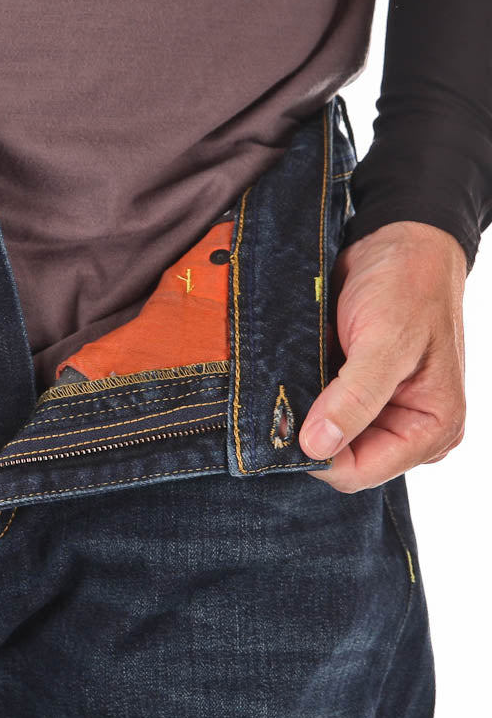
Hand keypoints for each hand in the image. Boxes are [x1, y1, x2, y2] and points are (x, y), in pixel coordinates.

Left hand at [299, 220, 467, 492]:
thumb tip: (317, 446)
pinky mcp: (355, 398)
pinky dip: (301, 400)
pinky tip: (296, 375)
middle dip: (308, 434)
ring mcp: (380, 415)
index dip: (318, 457)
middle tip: (284, 397)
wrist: (397, 244)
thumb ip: (354, 397)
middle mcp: (407, 430)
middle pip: (340, 461)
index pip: (360, 473)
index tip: (285, 423)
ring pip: (324, 440)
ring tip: (294, 379)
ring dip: (301, 417)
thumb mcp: (385, 341)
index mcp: (432, 428)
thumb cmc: (406, 285)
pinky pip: (318, 415)